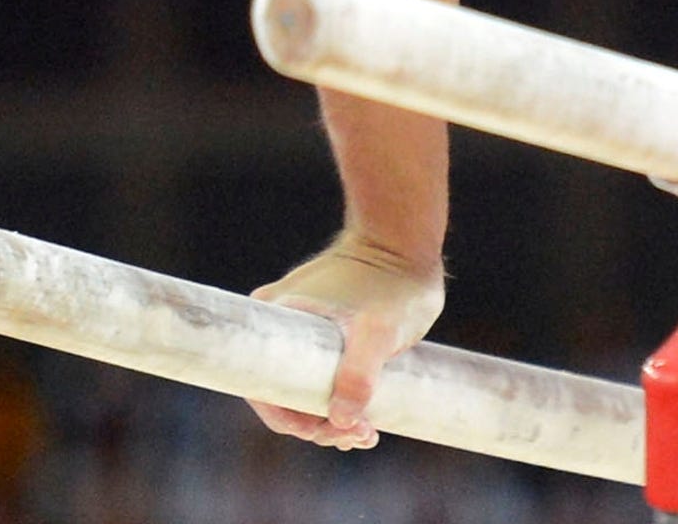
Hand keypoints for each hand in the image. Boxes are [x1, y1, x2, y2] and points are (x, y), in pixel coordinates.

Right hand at [247, 235, 445, 448]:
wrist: (410, 242)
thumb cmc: (392, 280)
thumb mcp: (378, 330)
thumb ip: (358, 374)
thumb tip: (340, 422)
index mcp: (275, 320)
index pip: (267, 390)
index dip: (295, 422)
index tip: (331, 433)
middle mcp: (280, 325)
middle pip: (286, 393)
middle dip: (319, 424)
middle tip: (361, 436)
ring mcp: (302, 327)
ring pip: (305, 387)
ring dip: (332, 417)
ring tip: (368, 432)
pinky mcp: (325, 331)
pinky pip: (321, 375)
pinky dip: (339, 400)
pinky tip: (365, 420)